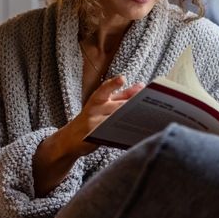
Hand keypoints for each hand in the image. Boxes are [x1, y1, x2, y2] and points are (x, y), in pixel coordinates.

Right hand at [33, 76, 143, 196]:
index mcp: (97, 99)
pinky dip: (124, 132)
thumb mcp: (102, 104)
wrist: (70, 138)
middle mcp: (94, 109)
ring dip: (131, 118)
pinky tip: (135, 131)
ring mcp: (93, 123)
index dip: (113, 84)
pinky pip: (112, 133)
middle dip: (133, 105)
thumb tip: (141, 85)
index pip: (104, 89)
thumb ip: (121, 95)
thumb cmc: (91, 118)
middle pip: (117, 106)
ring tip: (146, 117)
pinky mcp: (94, 136)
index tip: (122, 79)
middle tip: (148, 103)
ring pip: (115, 119)